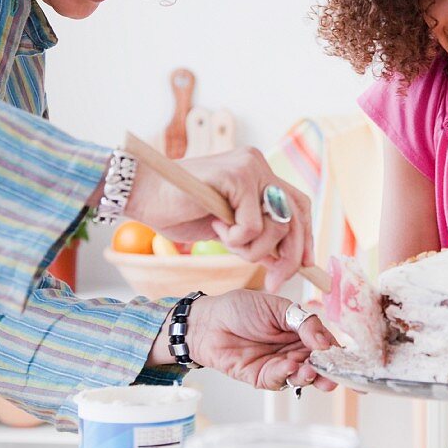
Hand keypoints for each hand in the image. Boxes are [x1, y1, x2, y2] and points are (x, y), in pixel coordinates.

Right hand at [127, 147, 312, 290]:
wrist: (142, 194)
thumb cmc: (178, 211)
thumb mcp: (227, 230)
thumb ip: (255, 238)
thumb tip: (286, 262)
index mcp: (258, 174)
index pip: (298, 206)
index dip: (305, 238)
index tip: (305, 267)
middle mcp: (258, 166)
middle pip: (295, 217)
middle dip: (289, 256)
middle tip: (274, 281)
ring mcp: (250, 167)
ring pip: (276, 225)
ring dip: (252, 248)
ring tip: (224, 240)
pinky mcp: (237, 175)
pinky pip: (253, 225)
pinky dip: (235, 238)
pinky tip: (214, 226)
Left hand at [150, 290, 338, 391]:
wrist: (208, 321)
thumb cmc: (240, 308)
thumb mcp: (277, 307)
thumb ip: (304, 323)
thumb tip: (326, 342)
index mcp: (302, 331)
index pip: (326, 345)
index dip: (339, 355)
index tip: (353, 364)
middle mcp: (294, 350)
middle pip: (318, 366)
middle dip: (328, 373)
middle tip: (335, 376)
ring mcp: (279, 365)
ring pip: (301, 376)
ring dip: (308, 376)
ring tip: (309, 370)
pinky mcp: (262, 377)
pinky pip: (279, 380)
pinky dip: (286, 374)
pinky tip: (289, 366)